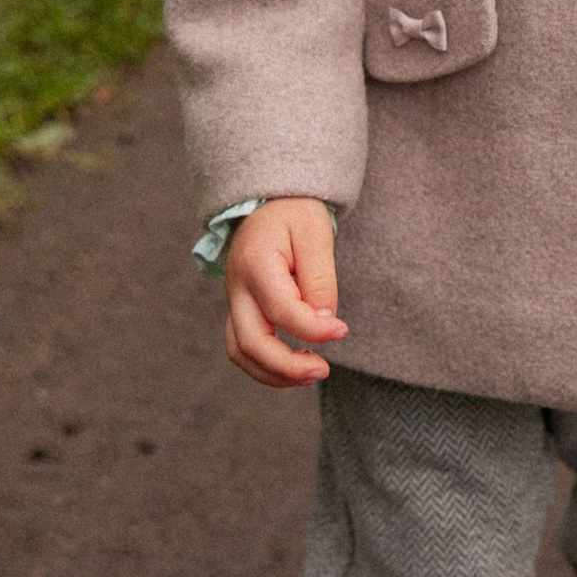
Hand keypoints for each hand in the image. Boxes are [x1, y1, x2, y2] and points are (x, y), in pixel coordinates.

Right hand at [223, 197, 347, 385]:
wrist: (272, 202)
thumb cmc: (296, 214)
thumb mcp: (315, 234)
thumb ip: (319, 279)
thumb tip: (325, 322)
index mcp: (255, 264)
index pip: (282, 310)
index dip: (313, 329)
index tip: (342, 331)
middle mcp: (237, 287)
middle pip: (250, 342)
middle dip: (287, 366)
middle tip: (323, 370)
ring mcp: (234, 300)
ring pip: (240, 352)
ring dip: (273, 373)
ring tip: (311, 374)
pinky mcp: (240, 309)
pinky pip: (243, 347)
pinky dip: (266, 365)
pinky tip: (296, 365)